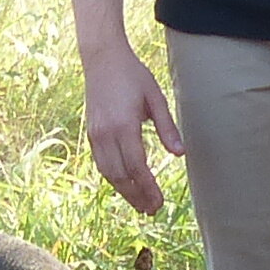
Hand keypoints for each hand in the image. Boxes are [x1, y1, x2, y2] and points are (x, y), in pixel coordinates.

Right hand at [78, 46, 183, 214]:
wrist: (102, 58)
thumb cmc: (133, 75)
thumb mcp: (156, 98)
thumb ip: (167, 128)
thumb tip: (179, 154)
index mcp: (124, 125)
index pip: (136, 166)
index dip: (148, 187)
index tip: (159, 202)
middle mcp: (105, 134)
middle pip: (120, 176)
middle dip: (136, 196)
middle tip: (152, 210)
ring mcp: (95, 134)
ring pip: (108, 173)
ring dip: (124, 191)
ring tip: (140, 204)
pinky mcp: (91, 133)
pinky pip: (102, 163)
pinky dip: (114, 178)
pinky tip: (126, 184)